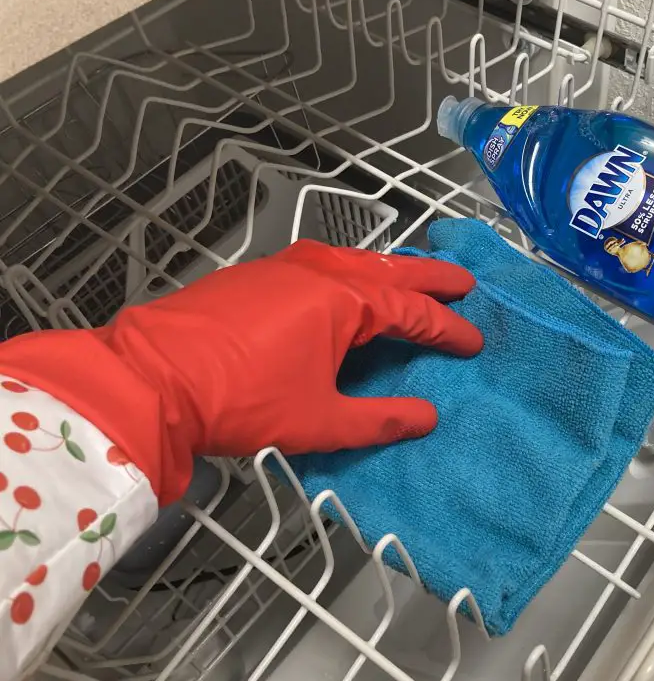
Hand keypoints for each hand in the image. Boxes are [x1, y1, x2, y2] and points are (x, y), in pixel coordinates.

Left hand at [0, 240, 481, 503]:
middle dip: (430, 276)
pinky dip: (351, 273)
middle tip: (464, 281)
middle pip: (390, 269)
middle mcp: (320, 271)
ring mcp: (284, 267)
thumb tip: (427, 418)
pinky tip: (349, 285)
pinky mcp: (256, 276)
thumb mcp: (320, 420)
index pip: (412, 311)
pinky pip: (321, 265)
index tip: (473, 342)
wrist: (152, 379)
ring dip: (389, 269)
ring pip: (353, 260)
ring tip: (413, 278)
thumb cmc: (243, 400)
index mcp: (344, 299)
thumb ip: (379, 419)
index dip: (447, 329)